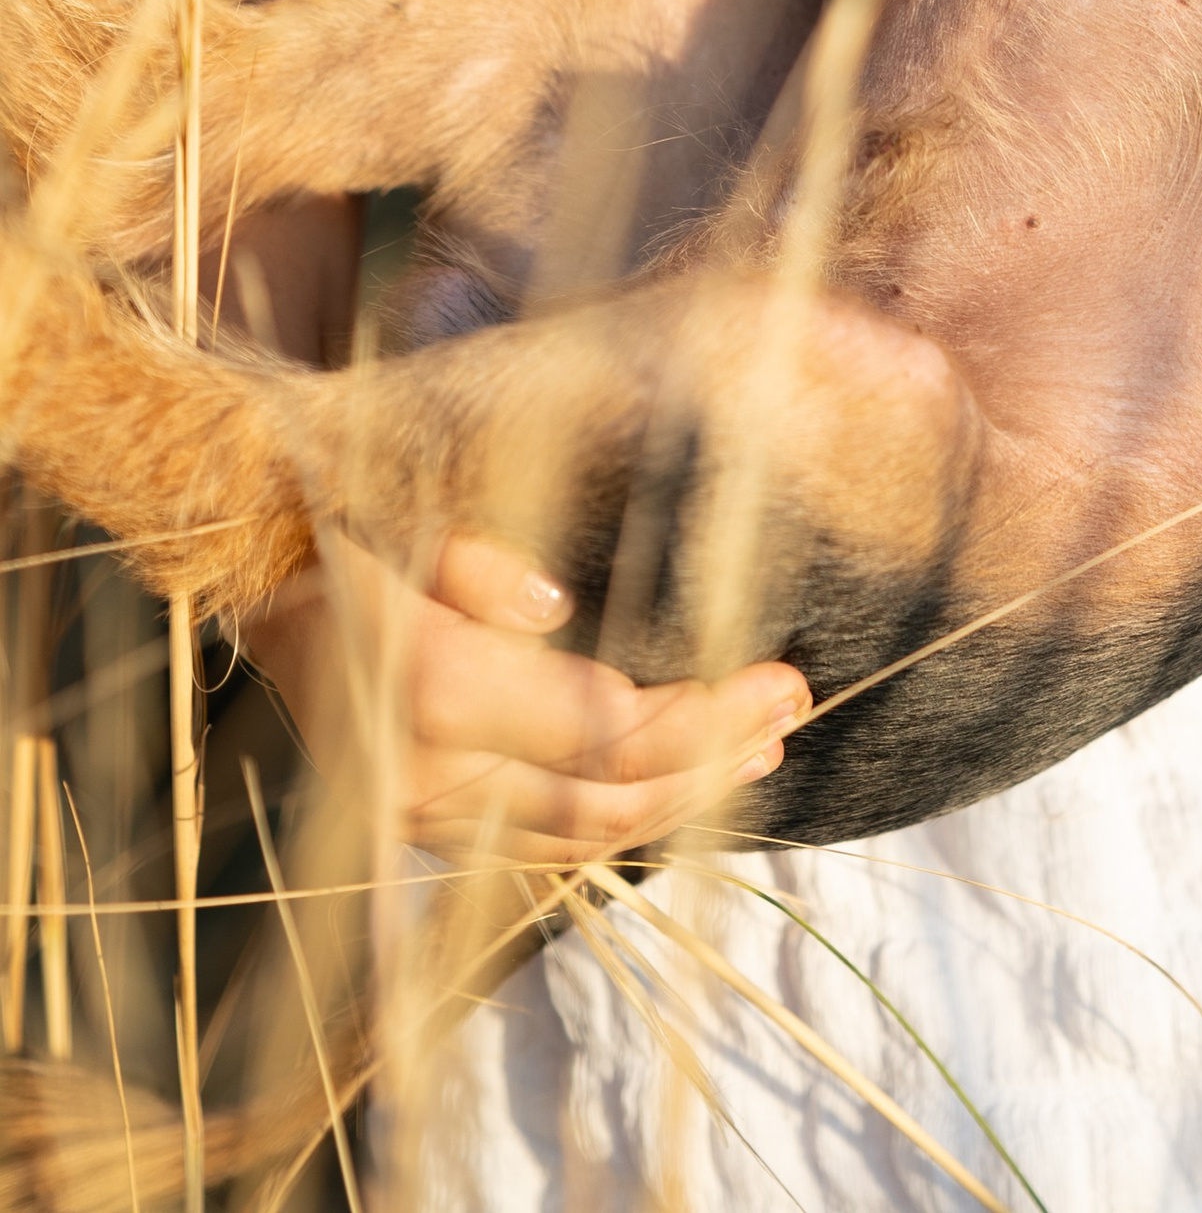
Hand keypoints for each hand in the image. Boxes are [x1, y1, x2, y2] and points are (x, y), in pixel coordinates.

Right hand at [246, 529, 812, 860]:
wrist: (252, 576)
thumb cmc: (348, 519)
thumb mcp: (411, 509)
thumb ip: (480, 562)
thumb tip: (558, 612)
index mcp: (434, 686)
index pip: (604, 729)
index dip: (703, 715)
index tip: (782, 675)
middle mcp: (426, 773)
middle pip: (603, 797)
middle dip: (710, 762)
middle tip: (791, 713)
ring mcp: (418, 813)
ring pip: (572, 841)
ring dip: (675, 806)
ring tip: (757, 762)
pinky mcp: (416, 824)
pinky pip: (530, 851)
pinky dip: (611, 831)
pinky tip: (668, 800)